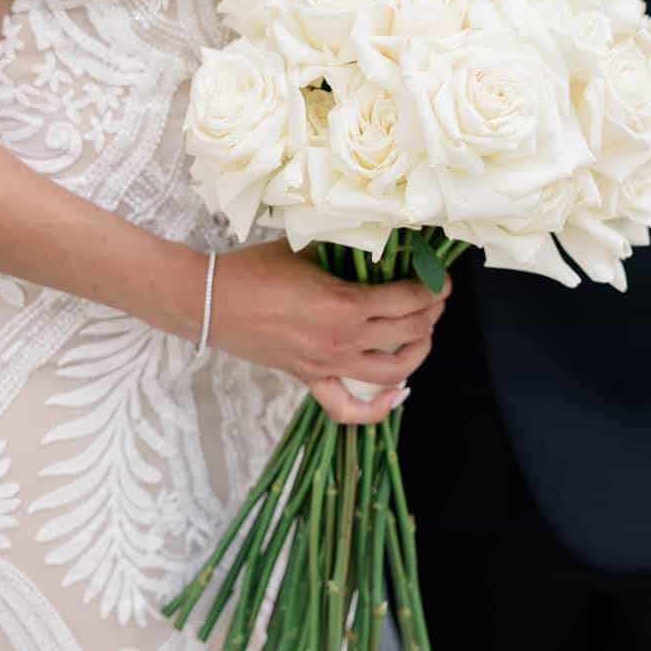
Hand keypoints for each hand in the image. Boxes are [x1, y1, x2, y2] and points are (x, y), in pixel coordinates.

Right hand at [208, 240, 450, 423]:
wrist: (210, 300)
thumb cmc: (255, 268)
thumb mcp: (308, 247)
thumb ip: (346, 248)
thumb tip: (382, 241)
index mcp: (345, 304)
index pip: (409, 299)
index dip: (434, 287)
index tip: (441, 276)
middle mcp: (343, 341)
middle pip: (409, 332)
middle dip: (432, 312)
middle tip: (435, 296)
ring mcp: (328, 365)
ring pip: (393, 372)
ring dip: (418, 353)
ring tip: (423, 332)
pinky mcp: (310, 379)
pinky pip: (349, 408)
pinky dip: (378, 409)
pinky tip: (398, 394)